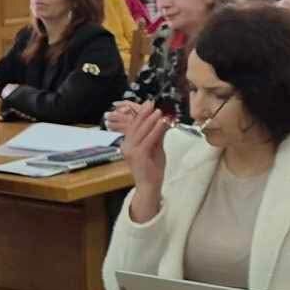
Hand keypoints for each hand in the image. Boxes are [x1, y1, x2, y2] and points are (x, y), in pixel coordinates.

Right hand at [118, 102, 169, 217]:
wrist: (149, 186)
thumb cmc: (152, 168)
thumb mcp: (155, 148)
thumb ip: (157, 136)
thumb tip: (163, 121)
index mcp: (128, 144)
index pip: (133, 126)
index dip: (140, 114)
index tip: (148, 103)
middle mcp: (126, 146)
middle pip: (135, 126)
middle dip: (144, 113)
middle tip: (152, 103)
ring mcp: (131, 151)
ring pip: (141, 131)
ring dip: (150, 120)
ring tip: (158, 111)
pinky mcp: (138, 155)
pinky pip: (148, 139)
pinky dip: (155, 130)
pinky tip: (161, 123)